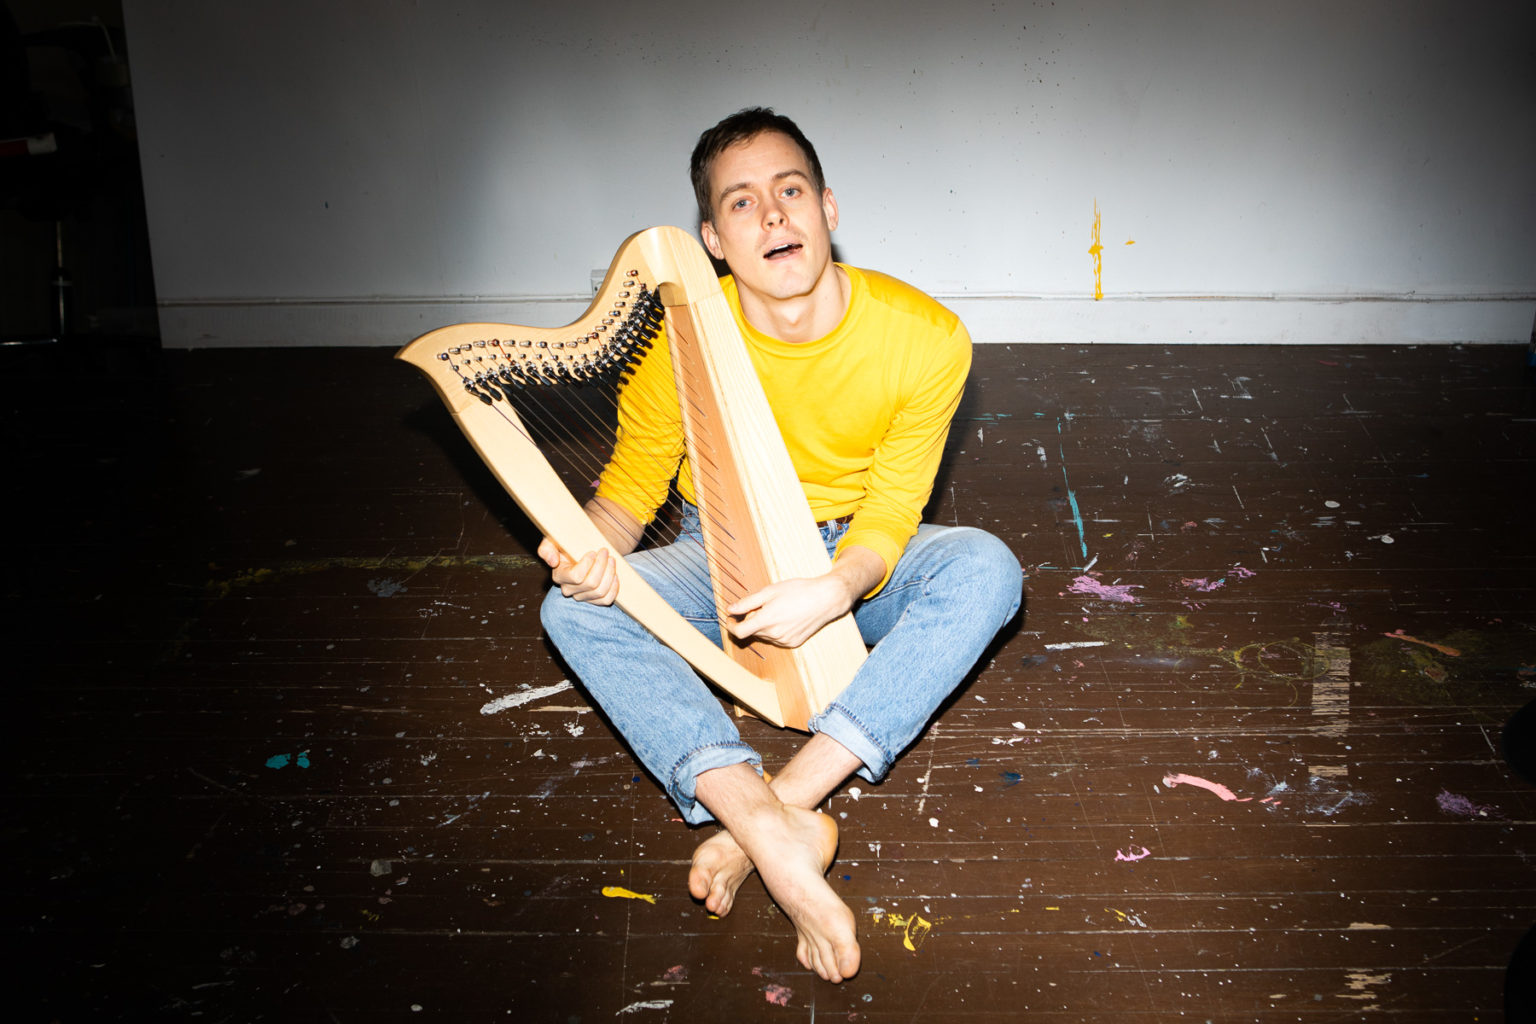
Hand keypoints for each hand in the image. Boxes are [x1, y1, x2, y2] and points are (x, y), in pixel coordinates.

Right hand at [538, 536, 619, 605]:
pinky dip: (613, 588)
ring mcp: (581, 596)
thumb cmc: (568, 545)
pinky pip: (606, 600)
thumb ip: (546, 548)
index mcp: (559, 576)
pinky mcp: (593, 600)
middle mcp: (568, 589)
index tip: (593, 552)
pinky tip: (615, 576)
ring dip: (610, 574)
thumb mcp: (553, 542)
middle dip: (602, 566)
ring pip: (600, 592)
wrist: (582, 550)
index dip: (588, 564)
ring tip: (612, 560)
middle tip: (605, 552)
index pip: (576, 577)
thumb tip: (553, 561)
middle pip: (591, 584)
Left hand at [725, 574, 855, 648]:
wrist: (825, 599)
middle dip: (751, 620)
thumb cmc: (798, 590)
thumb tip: (730, 609)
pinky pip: (776, 638)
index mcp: (767, 620)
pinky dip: (775, 630)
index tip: (730, 619)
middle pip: (752, 631)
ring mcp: (785, 641)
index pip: (739, 632)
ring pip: (764, 635)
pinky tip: (786, 617)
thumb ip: (747, 602)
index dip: (731, 626)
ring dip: (764, 625)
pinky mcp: (793, 643)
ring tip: (777, 609)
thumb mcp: (770, 591)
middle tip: (762, 605)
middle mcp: (775, 634)